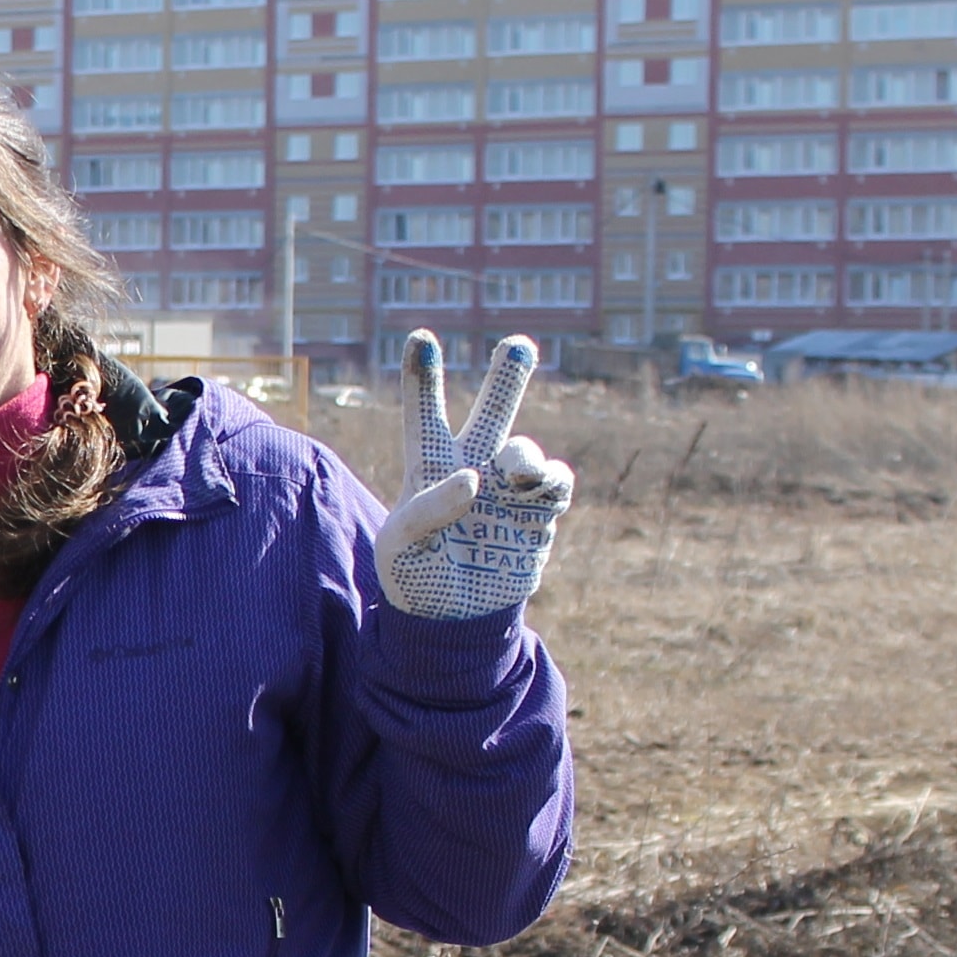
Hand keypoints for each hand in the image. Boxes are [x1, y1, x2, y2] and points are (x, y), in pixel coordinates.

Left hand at [373, 331, 576, 620]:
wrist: (453, 621)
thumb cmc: (414, 580)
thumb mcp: (399, 548)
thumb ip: (427, 509)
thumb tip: (475, 477)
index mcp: (429, 468)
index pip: (425, 414)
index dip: (425, 376)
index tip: (422, 335)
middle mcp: (474, 467)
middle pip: (493, 410)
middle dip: (509, 375)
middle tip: (518, 343)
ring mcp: (509, 490)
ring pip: (527, 448)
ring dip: (524, 454)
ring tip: (514, 473)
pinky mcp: (538, 514)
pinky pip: (557, 483)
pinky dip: (552, 481)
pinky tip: (537, 491)